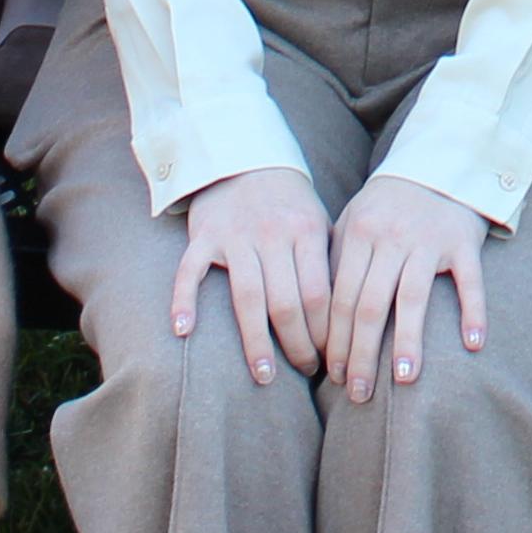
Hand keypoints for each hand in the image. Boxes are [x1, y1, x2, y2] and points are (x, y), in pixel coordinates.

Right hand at [173, 165, 333, 383]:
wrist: (245, 157)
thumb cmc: (289, 203)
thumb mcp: (318, 223)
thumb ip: (328, 265)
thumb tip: (348, 321)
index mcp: (306, 232)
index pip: (319, 294)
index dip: (326, 333)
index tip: (332, 359)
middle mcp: (272, 234)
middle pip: (286, 302)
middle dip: (298, 345)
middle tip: (306, 373)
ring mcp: (236, 235)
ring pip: (247, 296)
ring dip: (256, 341)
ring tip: (265, 375)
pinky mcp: (204, 234)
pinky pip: (191, 270)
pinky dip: (185, 299)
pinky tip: (183, 332)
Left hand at [326, 176, 493, 402]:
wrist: (440, 163)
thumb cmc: (388, 205)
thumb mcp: (354, 222)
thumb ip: (335, 262)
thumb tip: (312, 321)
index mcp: (359, 234)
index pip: (340, 297)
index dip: (334, 341)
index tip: (332, 377)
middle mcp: (391, 237)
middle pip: (370, 305)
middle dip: (361, 354)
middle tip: (358, 393)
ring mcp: (429, 239)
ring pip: (413, 297)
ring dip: (407, 340)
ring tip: (403, 379)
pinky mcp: (464, 241)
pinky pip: (469, 281)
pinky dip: (472, 311)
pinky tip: (472, 344)